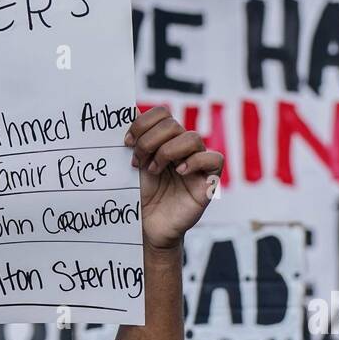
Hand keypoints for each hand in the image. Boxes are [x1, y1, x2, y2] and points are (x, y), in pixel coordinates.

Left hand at [125, 106, 224, 250]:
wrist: (148, 229)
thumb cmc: (141, 199)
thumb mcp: (132, 168)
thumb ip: (133, 142)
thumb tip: (125, 110)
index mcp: (164, 141)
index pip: (162, 113)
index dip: (143, 123)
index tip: (126, 143)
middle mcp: (182, 148)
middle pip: (172, 124)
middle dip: (149, 141)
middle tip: (138, 162)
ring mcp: (197, 163)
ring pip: (192, 138)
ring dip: (167, 152)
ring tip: (154, 170)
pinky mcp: (209, 181)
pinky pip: (213, 159)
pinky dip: (194, 162)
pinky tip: (179, 172)